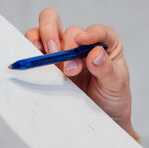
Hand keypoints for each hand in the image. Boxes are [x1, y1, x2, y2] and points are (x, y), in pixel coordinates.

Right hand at [25, 8, 134, 135]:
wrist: (102, 118)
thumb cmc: (112, 98)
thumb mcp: (116, 85)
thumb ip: (107, 68)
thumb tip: (95, 53)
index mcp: (107, 44)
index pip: (99, 31)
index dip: (92, 33)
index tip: (83, 41)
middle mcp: (84, 45)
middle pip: (71, 30)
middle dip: (66, 43)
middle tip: (64, 61)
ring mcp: (64, 51)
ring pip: (49, 29)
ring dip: (46, 40)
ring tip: (49, 59)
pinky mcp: (49, 61)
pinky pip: (35, 45)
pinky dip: (32, 47)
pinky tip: (35, 57)